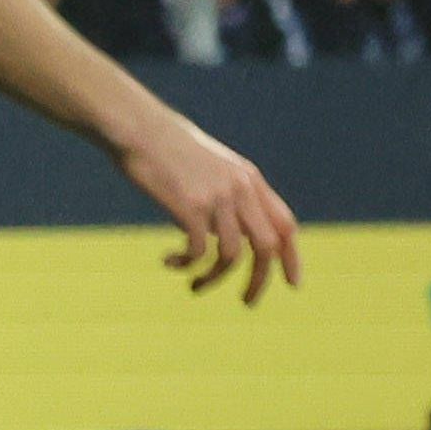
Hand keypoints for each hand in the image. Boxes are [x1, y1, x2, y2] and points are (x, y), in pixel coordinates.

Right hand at [116, 115, 301, 302]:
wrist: (137, 128)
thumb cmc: (164, 146)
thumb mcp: (207, 166)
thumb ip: (224, 194)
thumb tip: (224, 229)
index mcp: (249, 179)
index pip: (286, 225)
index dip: (293, 257)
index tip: (292, 284)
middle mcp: (240, 189)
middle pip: (267, 247)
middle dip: (260, 280)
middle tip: (246, 301)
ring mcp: (216, 198)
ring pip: (231, 255)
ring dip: (214, 279)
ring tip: (195, 287)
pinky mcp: (190, 206)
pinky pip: (198, 251)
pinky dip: (186, 264)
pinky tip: (169, 262)